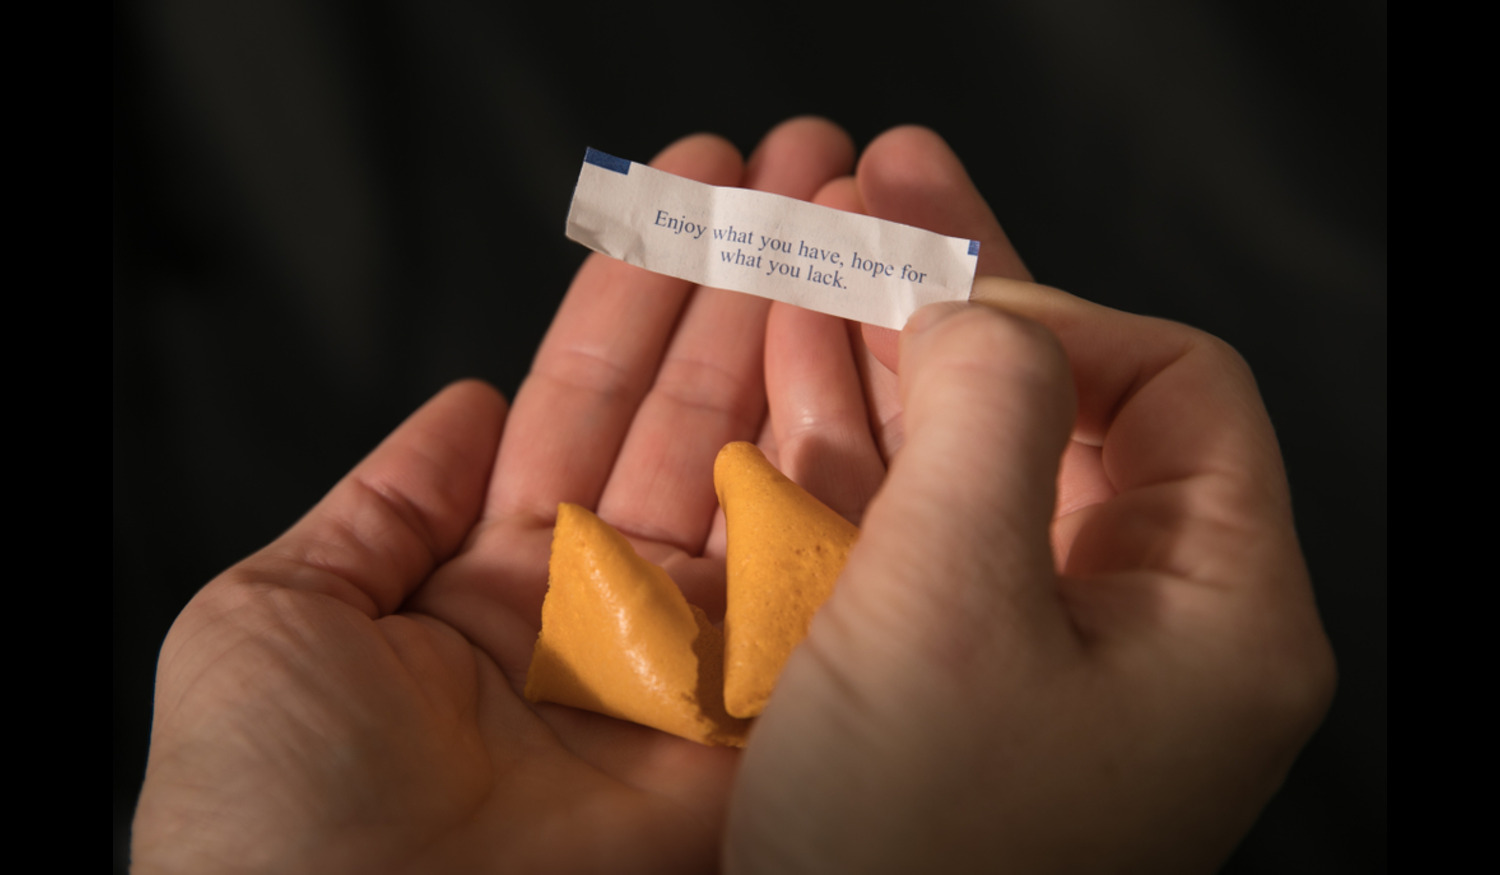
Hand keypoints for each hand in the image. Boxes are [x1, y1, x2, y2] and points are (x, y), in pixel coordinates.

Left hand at [131, 117, 855, 873]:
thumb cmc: (268, 825)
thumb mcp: (274, 623)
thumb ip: (376, 510)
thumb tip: (458, 407)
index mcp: (489, 591)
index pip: (583, 411)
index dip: (638, 299)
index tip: (690, 191)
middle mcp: (603, 623)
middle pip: (691, 428)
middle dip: (742, 294)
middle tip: (804, 176)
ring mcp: (688, 677)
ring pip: (764, 485)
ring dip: (806, 350)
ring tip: (845, 222)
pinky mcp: (754, 741)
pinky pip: (809, 592)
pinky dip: (843, 475)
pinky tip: (868, 355)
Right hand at [729, 128, 1336, 871]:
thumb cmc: (912, 849)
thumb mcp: (953, 602)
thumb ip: (985, 409)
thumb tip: (977, 307)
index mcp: (1220, 611)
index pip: (1178, 386)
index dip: (1058, 315)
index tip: (933, 308)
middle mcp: (1151, 628)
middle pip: (1067, 406)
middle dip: (960, 295)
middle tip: (871, 188)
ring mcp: (1046, 656)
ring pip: (975, 460)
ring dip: (887, 357)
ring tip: (802, 247)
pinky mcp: (957, 683)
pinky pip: (917, 533)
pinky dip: (853, 450)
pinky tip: (788, 371)